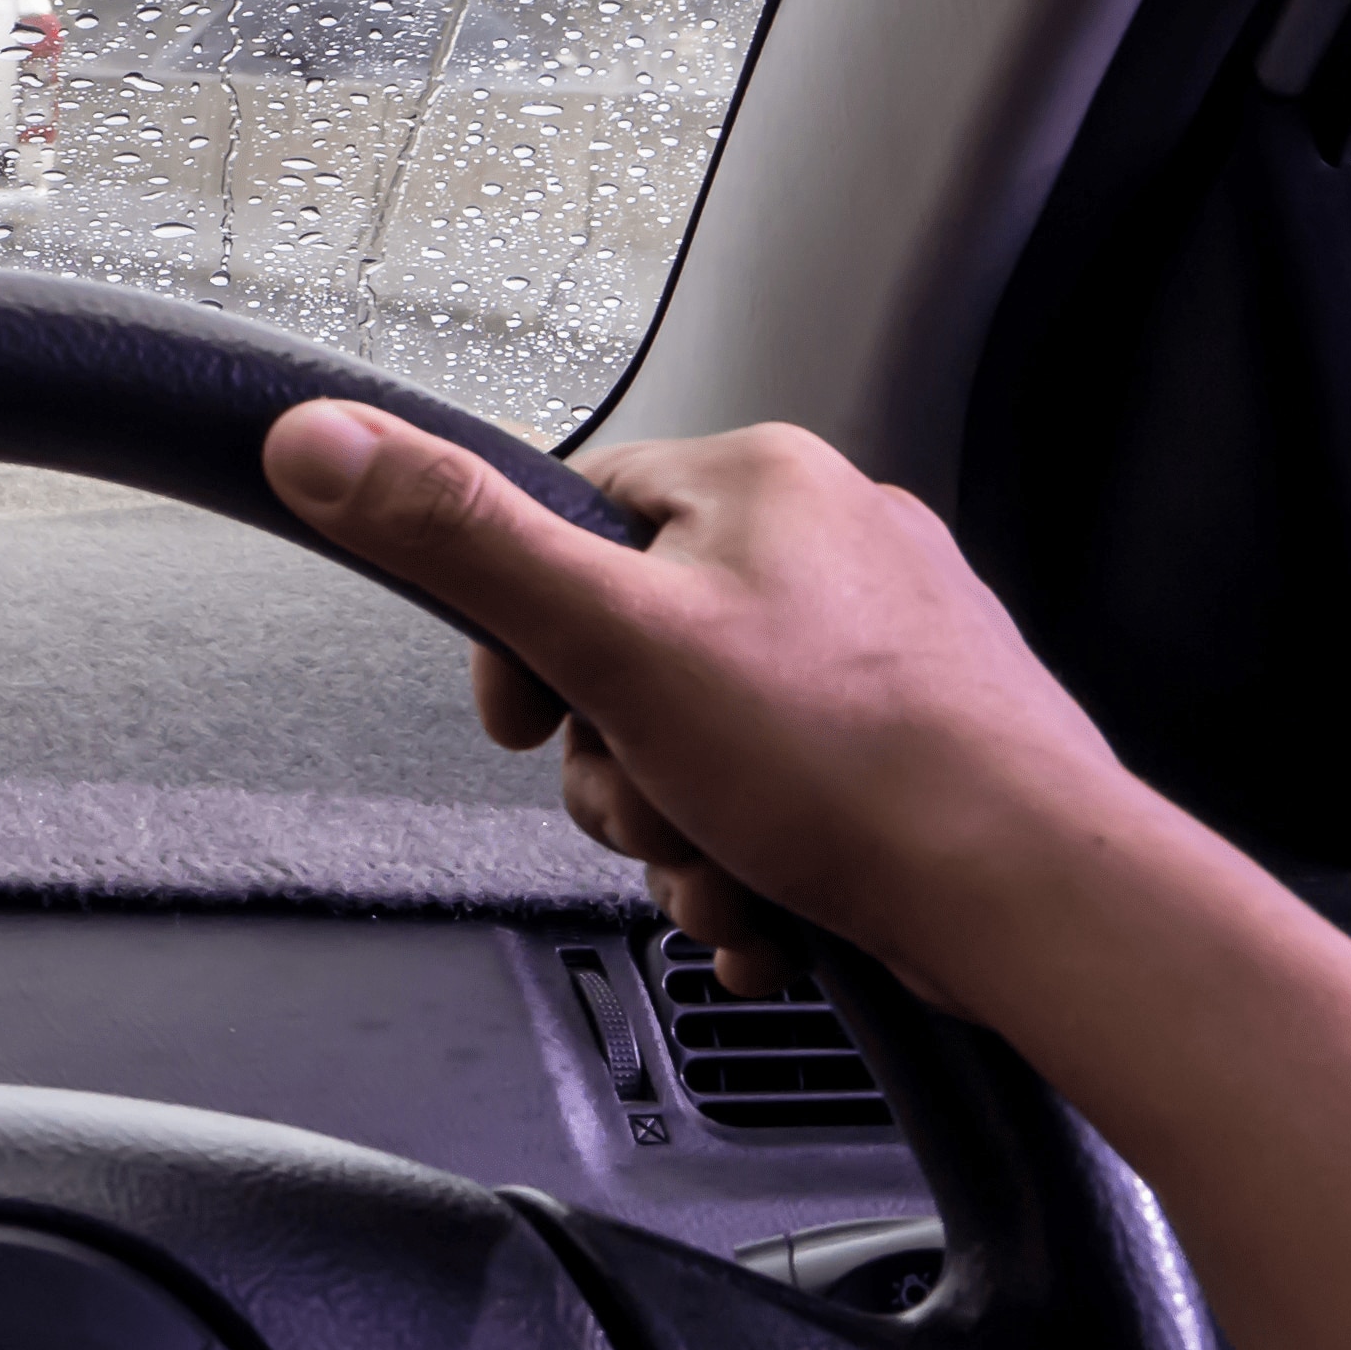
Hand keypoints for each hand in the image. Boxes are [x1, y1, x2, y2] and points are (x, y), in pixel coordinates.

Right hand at [263, 404, 1147, 1007]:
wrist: (1031, 900)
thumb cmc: (849, 765)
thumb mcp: (610, 642)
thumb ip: (459, 540)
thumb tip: (320, 441)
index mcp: (758, 481)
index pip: (570, 521)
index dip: (525, 643)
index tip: (533, 726)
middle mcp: (832, 539)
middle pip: (632, 647)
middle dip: (620, 769)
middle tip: (656, 813)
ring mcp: (887, 641)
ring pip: (706, 736)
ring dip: (686, 835)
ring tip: (729, 879)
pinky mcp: (922, 736)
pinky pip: (788, 790)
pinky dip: (761, 862)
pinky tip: (772, 908)